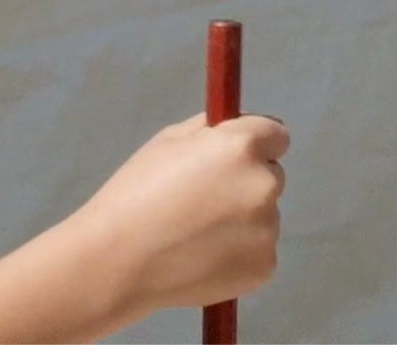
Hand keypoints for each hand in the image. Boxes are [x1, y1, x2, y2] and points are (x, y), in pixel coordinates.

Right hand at [78, 112, 287, 314]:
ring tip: (198, 234)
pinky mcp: (265, 268)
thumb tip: (239, 128)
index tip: (232, 159)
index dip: (254, 145)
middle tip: (205, 200)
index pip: (277, 135)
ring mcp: (268, 230)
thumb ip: (212, 131)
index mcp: (242, 146)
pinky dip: (239, 253)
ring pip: (264, 216)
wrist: (119, 260)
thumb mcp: (169, 140)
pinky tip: (204, 258)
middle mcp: (264, 185)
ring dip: (243, 220)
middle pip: (271, 176)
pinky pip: (258, 250)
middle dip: (246, 182)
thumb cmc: (137, 192)